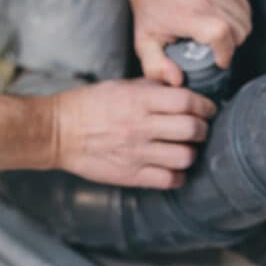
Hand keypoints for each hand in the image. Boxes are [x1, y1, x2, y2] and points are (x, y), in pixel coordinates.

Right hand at [53, 79, 215, 188]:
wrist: (59, 132)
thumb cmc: (88, 105)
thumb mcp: (119, 86)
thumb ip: (150, 88)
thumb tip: (179, 89)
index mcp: (138, 100)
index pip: (186, 101)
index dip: (203, 105)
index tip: (206, 109)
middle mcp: (140, 126)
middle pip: (191, 129)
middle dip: (202, 129)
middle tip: (199, 129)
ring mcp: (136, 153)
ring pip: (185, 157)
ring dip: (191, 152)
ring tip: (185, 149)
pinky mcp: (131, 175)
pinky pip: (169, 179)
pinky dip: (177, 175)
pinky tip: (172, 167)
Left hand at [128, 0, 251, 84]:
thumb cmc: (149, 4)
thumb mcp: (144, 40)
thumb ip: (156, 66)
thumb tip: (177, 81)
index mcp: (190, 14)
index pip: (223, 37)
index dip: (224, 54)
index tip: (217, 61)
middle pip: (239, 31)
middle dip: (231, 46)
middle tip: (215, 50)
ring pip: (246, 20)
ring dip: (237, 33)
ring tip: (218, 36)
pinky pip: (245, 6)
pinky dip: (239, 17)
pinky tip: (223, 21)